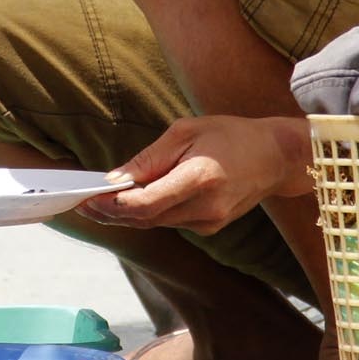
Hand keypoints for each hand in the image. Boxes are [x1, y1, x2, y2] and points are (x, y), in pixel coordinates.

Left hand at [78, 116, 311, 235]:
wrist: (275, 157)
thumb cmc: (230, 135)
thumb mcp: (186, 131)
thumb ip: (149, 159)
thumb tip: (115, 179)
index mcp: (199, 178)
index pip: (145, 204)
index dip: (112, 205)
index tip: (88, 198)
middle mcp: (205, 208)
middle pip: (145, 219)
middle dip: (111, 212)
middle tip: (83, 203)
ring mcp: (209, 223)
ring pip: (155, 223)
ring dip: (127, 214)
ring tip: (100, 201)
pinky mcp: (210, 228)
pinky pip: (170, 222)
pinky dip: (149, 212)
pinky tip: (134, 201)